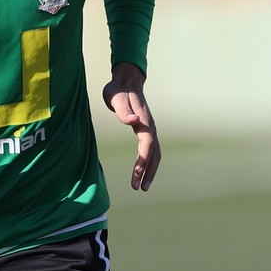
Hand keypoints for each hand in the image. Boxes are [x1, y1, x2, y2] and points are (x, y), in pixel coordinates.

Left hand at [102, 62, 160, 191]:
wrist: (126, 82)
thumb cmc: (118, 90)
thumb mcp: (115, 98)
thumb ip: (123, 111)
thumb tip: (132, 122)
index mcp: (143, 120)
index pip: (146, 143)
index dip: (142, 159)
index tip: (136, 174)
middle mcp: (150, 126)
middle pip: (154, 153)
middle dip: (148, 172)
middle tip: (139, 188)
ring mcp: (150, 129)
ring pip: (155, 154)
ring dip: (150, 171)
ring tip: (142, 187)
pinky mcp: (146, 131)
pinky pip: (151, 151)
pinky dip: (149, 164)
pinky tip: (142, 174)